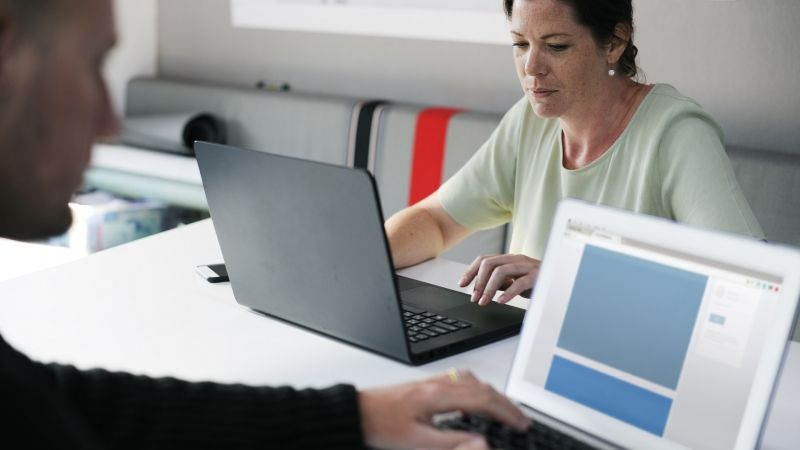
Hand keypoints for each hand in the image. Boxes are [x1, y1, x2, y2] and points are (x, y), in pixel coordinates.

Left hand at [358, 370, 527, 449]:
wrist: (357, 412)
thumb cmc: (381, 425)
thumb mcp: (418, 442)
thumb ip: (452, 443)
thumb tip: (482, 444)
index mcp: (438, 396)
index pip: (483, 401)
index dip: (506, 413)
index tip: (521, 424)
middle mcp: (437, 384)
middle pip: (482, 388)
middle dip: (505, 404)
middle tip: (520, 420)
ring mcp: (431, 382)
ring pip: (472, 382)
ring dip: (492, 395)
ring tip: (503, 410)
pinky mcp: (425, 385)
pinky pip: (460, 381)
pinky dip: (476, 389)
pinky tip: (474, 399)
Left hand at [459, 254, 540, 305]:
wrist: (563, 281)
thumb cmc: (539, 282)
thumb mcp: (515, 282)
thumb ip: (501, 282)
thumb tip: (483, 289)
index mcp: (509, 259)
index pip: (484, 259)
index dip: (471, 271)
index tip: (462, 284)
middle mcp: (516, 259)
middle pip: (489, 263)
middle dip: (478, 281)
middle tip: (475, 297)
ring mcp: (527, 266)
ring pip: (501, 271)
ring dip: (488, 287)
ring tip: (484, 301)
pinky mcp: (537, 277)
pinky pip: (520, 283)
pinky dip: (508, 292)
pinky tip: (501, 301)